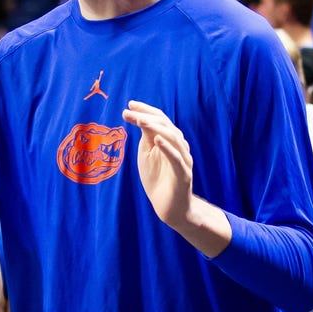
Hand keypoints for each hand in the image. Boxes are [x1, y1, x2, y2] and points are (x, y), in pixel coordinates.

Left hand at [121, 101, 194, 227]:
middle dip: (147, 116)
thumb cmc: (157, 179)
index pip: (160, 120)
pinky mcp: (183, 174)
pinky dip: (167, 148)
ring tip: (140, 121)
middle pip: (166, 125)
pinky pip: (177, 159)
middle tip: (129, 111)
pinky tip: (156, 140)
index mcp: (170, 141)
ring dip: (156, 128)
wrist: (169, 207)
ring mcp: (183, 160)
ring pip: (173, 138)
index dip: (146, 111)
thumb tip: (140, 119)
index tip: (129, 105)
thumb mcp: (147, 155)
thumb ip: (146, 138)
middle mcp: (179, 147)